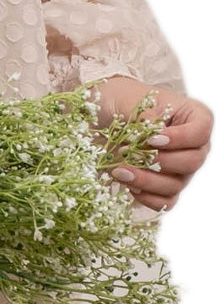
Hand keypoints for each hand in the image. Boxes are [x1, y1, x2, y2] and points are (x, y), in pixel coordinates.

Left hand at [93, 76, 212, 212]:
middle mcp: (194, 146)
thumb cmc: (123, 101)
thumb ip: (147, 119)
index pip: (199, 132)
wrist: (104, 114)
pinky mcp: (166, 187)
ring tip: (117, 170)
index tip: (151, 139)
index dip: (179, 139)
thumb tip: (151, 136)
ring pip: (176, 185)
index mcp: (194, 118)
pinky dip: (146, 198)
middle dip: (158, 161)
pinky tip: (127, 185)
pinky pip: (165, 202)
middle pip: (191, 162)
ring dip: (145, 181)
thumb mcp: (133, 102)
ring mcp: (182, 170)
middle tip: (126, 153)